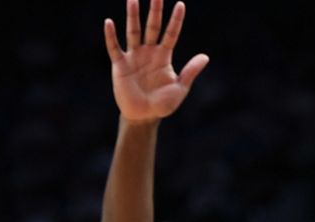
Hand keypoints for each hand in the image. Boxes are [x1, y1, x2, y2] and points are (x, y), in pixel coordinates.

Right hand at [104, 0, 208, 122]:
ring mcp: (134, 57)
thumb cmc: (163, 104)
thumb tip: (205, 57)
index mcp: (164, 57)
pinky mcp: (120, 65)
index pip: (171, 34)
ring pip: (133, 32)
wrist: (144, 117)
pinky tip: (109, 22)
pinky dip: (111, 36)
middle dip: (155, 11)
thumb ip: (190, 72)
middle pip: (152, 27)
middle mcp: (148, 52)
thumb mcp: (180, 88)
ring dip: (133, 16)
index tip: (181, 4)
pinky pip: (114, 48)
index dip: (176, 20)